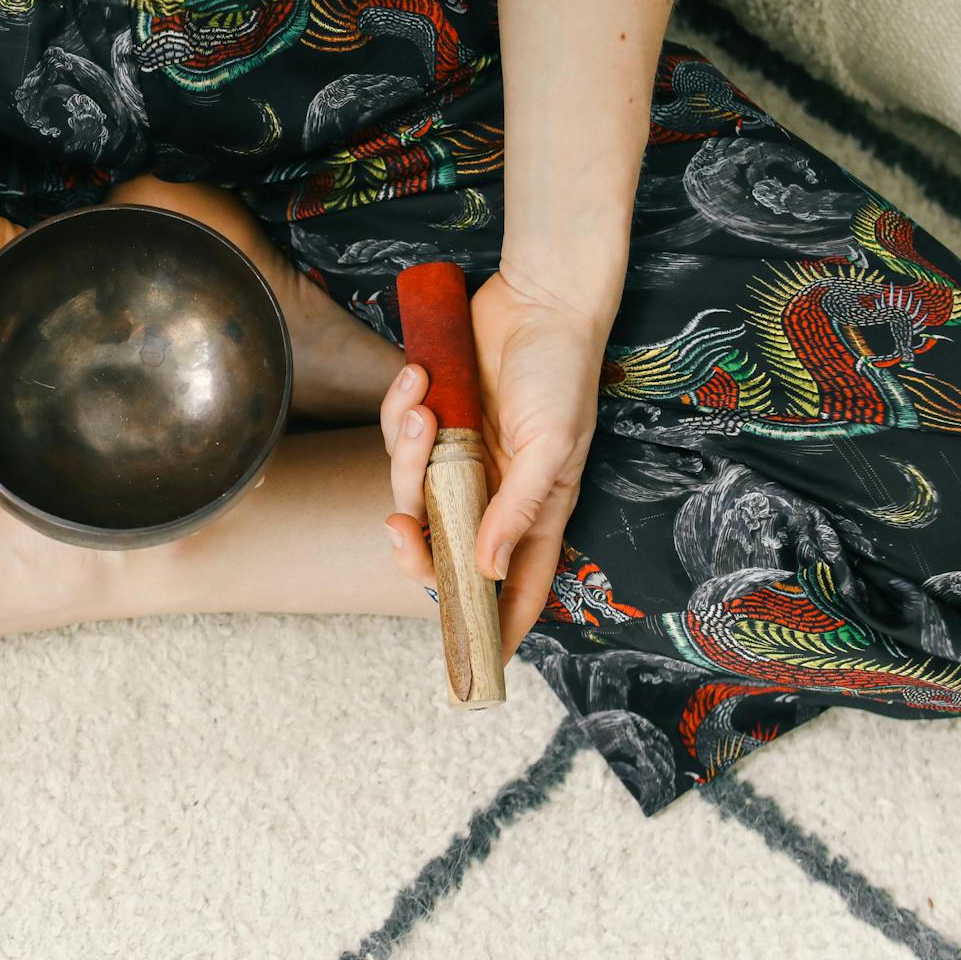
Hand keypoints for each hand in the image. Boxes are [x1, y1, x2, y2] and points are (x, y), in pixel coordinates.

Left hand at [380, 264, 609, 663]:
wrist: (538, 296)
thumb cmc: (561, 371)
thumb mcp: (552, 445)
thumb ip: (519, 507)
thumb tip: (491, 569)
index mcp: (536, 511)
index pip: (518, 587)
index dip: (495, 626)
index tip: (472, 663)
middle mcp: (494, 493)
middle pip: (442, 548)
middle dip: (414, 548)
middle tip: (399, 530)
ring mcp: (461, 457)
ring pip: (410, 490)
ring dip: (404, 453)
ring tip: (423, 406)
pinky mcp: (436, 421)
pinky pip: (399, 436)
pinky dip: (399, 410)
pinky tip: (416, 377)